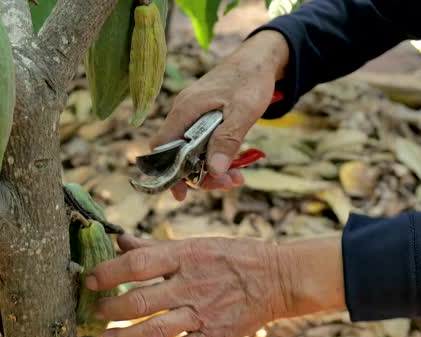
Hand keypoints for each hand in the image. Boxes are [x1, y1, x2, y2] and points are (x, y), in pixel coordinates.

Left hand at [85, 234, 344, 336]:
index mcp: (184, 255)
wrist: (278, 277)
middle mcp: (190, 284)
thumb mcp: (194, 243)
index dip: (107, 273)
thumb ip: (154, 246)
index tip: (89, 280)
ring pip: (153, 331)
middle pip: (138, 302)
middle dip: (110, 310)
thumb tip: (120, 241)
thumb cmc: (232, 255)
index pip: (136, 264)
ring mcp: (203, 313)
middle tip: (97, 312)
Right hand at [152, 30, 289, 200]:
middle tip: (226, 184)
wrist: (259, 59)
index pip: (161, 147)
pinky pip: (202, 144)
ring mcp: (192, 116)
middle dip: (199, 176)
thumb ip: (227, 139)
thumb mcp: (243, 111)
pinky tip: (235, 166)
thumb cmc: (250, 80)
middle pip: (177, 155)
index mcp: (185, 110)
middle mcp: (183, 114)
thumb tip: (213, 170)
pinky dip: (216, 158)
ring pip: (191, 153)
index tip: (182, 193)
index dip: (167, 173)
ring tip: (236, 178)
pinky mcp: (203, 118)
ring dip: (211, 170)